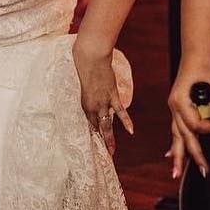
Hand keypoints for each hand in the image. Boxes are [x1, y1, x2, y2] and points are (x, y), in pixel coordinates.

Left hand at [72, 38, 133, 156]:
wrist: (90, 55)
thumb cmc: (81, 62)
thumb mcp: (78, 78)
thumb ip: (84, 87)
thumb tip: (87, 88)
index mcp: (82, 102)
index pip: (87, 121)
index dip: (91, 131)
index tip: (93, 140)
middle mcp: (91, 105)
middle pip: (96, 127)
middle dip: (99, 141)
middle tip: (102, 154)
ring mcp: (102, 101)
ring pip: (106, 124)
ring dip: (109, 138)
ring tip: (111, 152)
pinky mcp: (112, 95)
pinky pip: (120, 111)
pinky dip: (126, 121)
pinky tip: (131, 132)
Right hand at [166, 53, 209, 181]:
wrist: (197, 52)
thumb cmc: (207, 65)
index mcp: (181, 100)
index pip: (194, 125)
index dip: (209, 127)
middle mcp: (175, 106)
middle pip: (181, 136)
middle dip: (191, 155)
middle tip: (202, 172)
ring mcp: (175, 108)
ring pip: (176, 135)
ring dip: (178, 154)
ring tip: (176, 172)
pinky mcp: (179, 107)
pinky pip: (176, 128)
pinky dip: (175, 142)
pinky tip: (171, 154)